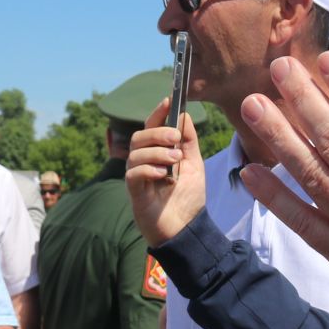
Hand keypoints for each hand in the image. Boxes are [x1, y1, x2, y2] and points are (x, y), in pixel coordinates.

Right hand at [125, 99, 206, 247]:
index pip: (151, 127)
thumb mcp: (194, 164)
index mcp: (156, 152)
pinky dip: (148, 169)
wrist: (186, 227)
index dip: (158, 113)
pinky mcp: (134, 191)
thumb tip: (184, 115)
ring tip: (175, 160)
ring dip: (157, 151)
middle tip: (176, 138)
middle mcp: (143, 161)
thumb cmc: (187, 196)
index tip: (169, 101)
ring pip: (136, 153)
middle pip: (139, 136)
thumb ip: (189, 141)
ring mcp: (137, 176)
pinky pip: (133, 173)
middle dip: (158, 133)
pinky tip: (162, 175)